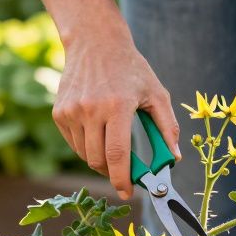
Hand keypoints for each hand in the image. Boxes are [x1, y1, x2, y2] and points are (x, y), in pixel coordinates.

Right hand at [53, 23, 180, 199]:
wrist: (94, 42)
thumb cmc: (131, 69)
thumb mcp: (156, 93)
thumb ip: (167, 127)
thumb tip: (175, 158)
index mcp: (118, 106)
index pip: (117, 155)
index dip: (122, 179)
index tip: (128, 193)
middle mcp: (91, 109)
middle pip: (99, 160)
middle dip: (113, 173)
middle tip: (125, 173)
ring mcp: (72, 111)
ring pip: (85, 155)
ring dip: (100, 160)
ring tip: (112, 144)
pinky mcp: (60, 113)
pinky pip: (74, 144)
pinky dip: (87, 147)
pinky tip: (97, 131)